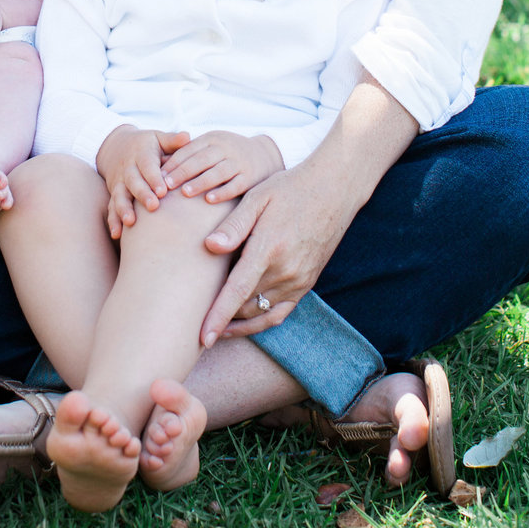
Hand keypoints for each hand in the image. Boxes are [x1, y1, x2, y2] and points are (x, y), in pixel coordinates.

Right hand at [96, 126, 190, 237]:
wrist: (116, 146)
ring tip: (130, 222)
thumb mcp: (158, 138)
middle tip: (153, 207)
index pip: (147, 165)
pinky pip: (111, 207)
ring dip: (124, 209)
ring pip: (120, 195)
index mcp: (141, 153)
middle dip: (142, 194)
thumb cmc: (147, 145)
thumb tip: (188, 136)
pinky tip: (117, 234)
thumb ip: (173, 140)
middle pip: (133, 181)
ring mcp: (119, 182)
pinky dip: (113, 220)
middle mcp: (128, 168)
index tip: (163, 190)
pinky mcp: (114, 193)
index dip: (154, 177)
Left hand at [161, 131, 282, 202]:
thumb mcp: (212, 145)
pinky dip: (222, 192)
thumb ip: (192, 154)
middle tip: (166, 184)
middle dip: (183, 172)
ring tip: (184, 192)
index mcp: (212, 139)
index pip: (190, 149)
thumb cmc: (228, 153)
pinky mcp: (250, 177)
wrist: (265, 153)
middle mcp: (225, 148)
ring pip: (217, 172)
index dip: (174, 162)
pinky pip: (235, 185)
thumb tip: (161, 168)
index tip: (159, 175)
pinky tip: (210, 200)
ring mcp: (239, 162)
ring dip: (200, 182)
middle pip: (201, 160)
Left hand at [198, 157, 360, 346]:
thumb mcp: (258, 198)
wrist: (333, 190)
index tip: (204, 337)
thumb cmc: (290, 189)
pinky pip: (280, 312)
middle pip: (245, 305)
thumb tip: (210, 246)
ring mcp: (299, 280)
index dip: (219, 316)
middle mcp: (286, 271)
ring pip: (261, 313)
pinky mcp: (307, 283)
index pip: (238, 291)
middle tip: (195, 316)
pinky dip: (260, 322)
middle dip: (221, 316)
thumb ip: (234, 225)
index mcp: (269, 249)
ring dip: (238, 322)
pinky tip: (242, 322)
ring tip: (216, 328)